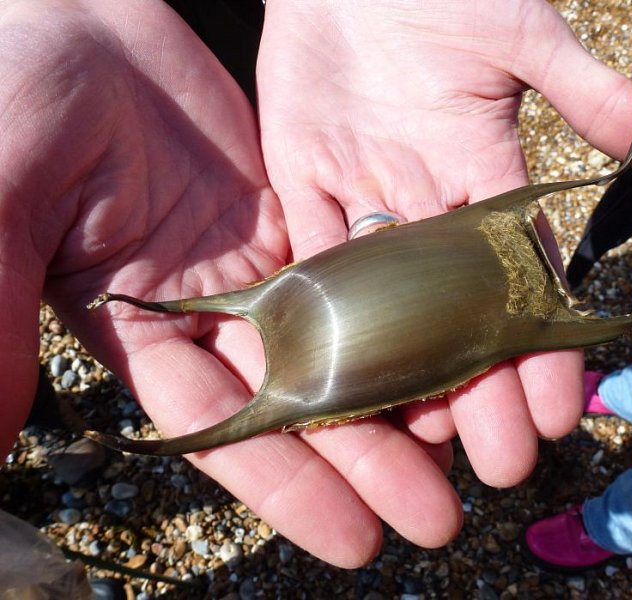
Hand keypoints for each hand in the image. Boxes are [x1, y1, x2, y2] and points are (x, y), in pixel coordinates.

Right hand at [0, 0, 459, 567]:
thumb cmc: (14, 95)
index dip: (288, 486)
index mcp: (138, 332)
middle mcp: (208, 316)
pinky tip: (451, 345)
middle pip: (300, 402)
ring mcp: (257, 267)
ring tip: (465, 453)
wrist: (77, 15)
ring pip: (342, 344)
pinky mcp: (293, 218)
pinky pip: (357, 271)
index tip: (356, 539)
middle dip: (365, 462)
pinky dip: (401, 309)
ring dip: (398, 396)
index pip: (223, 429)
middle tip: (437, 518)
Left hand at [257, 1, 631, 485]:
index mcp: (484, 174)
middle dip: (479, 383)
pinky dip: (324, 309)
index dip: (539, 342)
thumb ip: (585, 90)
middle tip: (497, 459)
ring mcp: (365, 198)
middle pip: (456, 308)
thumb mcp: (522, 37)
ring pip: (386, 299)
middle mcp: (427, 204)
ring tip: (423, 441)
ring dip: (403, 368)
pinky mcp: (304, 184)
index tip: (560, 407)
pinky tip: (336, 371)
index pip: (520, 275)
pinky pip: (315, 255)